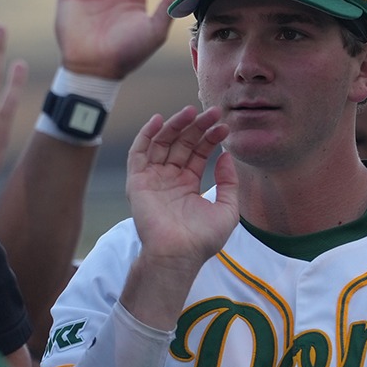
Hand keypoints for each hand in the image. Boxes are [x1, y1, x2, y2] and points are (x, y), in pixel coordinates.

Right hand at [126, 105, 235, 271]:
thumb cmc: (202, 239)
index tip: (224, 126)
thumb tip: (227, 156)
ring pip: (162, 143)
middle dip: (197, 126)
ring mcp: (153, 179)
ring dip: (175, 125)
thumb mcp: (228, 209)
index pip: (198, 152)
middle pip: (182, 143)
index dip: (211, 137)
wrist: (178, 255)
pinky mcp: (137, 182)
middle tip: (213, 112)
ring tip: (192, 111)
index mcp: (188, 184)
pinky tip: (159, 120)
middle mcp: (169, 179)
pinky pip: (138, 153)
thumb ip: (229, 183)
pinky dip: (146, 135)